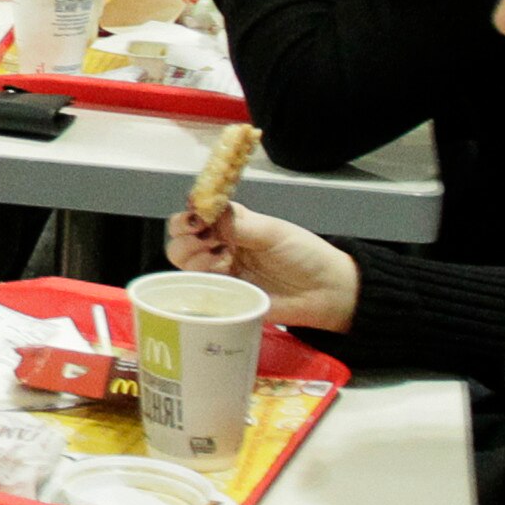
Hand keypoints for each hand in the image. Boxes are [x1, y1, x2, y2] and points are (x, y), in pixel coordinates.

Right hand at [167, 201, 359, 330]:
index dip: (188, 216)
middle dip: (185, 237)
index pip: (195, 215)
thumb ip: (236, 222)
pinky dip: (201, 280)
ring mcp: (220, 274)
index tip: (197, 219)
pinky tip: (222, 276)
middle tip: (207, 240)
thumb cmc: (303, 254)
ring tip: (220, 259)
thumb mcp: (271, 231)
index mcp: (231, 225)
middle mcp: (219, 247)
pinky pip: (196, 290)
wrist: (325, 292)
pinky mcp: (223, 298)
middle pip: (179, 240)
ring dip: (193, 257)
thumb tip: (201, 205)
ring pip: (182, 264)